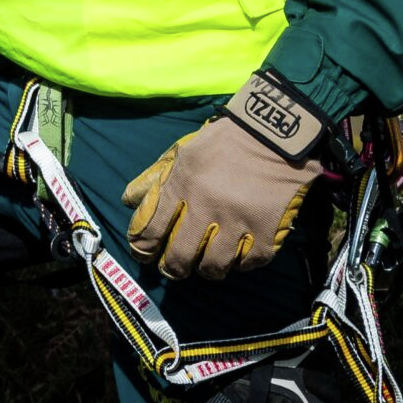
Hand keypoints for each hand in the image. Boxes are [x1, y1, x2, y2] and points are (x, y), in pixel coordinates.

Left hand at [123, 73, 327, 279]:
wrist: (274, 132)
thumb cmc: (225, 142)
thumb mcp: (184, 153)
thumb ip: (155, 178)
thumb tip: (128, 202)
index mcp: (181, 186)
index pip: (150, 230)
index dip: (143, 249)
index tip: (145, 255)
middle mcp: (205, 206)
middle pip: (180, 256)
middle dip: (174, 268)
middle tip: (176, 269)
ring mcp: (237, 219)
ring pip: (215, 265)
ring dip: (208, 270)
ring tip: (208, 266)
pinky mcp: (267, 228)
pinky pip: (250, 262)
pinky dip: (242, 265)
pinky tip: (238, 258)